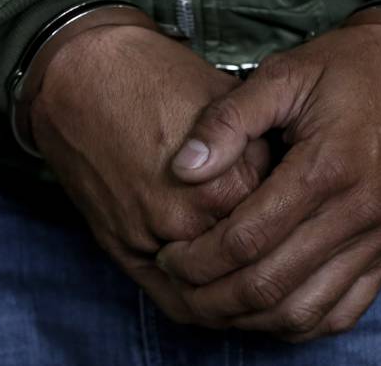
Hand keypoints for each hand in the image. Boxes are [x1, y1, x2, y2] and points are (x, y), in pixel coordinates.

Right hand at [31, 20, 268, 323]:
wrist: (84, 77)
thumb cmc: (154, 80)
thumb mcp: (227, 102)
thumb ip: (260, 147)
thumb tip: (288, 177)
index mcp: (228, 182)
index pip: (280, 227)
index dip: (292, 222)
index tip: (296, 213)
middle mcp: (191, 219)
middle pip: (249, 265)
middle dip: (268, 259)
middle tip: (283, 251)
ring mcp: (153, 239)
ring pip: (216, 292)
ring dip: (239, 292)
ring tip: (261, 281)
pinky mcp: (123, 249)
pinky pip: (176, 299)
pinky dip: (202, 302)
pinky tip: (222, 294)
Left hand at [158, 23, 380, 340]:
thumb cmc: (352, 70)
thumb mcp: (285, 74)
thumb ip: (229, 121)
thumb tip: (183, 168)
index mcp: (326, 167)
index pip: (246, 239)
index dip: (196, 259)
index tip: (167, 255)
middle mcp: (358, 214)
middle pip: (269, 285)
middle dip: (210, 295)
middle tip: (177, 283)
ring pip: (304, 311)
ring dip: (248, 318)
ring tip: (211, 299)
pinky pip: (343, 312)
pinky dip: (297, 321)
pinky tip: (265, 308)